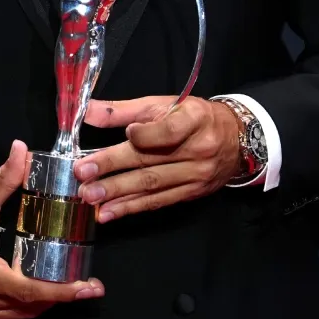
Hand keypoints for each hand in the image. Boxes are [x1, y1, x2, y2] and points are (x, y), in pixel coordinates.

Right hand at [0, 139, 104, 318]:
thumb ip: (3, 179)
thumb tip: (21, 150)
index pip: (25, 288)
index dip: (59, 291)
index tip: (87, 287)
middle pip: (29, 304)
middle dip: (62, 297)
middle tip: (92, 287)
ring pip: (23, 314)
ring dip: (49, 302)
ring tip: (76, 287)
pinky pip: (13, 316)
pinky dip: (33, 305)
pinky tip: (49, 292)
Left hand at [74, 96, 241, 221]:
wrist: (235, 140)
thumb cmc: (193, 118)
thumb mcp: (164, 105)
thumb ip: (124, 110)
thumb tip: (87, 111)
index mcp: (194, 119)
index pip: (170, 130)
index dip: (148, 134)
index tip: (128, 134)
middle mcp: (198, 149)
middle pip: (152, 160)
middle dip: (114, 168)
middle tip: (83, 174)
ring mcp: (195, 175)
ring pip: (152, 185)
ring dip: (118, 194)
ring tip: (90, 197)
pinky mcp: (190, 194)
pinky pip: (157, 202)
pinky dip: (130, 208)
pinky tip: (108, 213)